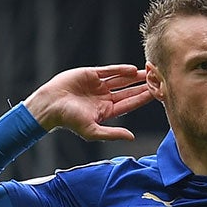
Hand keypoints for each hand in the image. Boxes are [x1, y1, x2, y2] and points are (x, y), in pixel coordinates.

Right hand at [24, 65, 154, 140]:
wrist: (50, 105)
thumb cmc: (69, 120)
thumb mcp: (93, 130)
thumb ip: (113, 134)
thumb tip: (131, 137)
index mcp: (106, 111)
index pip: (129, 104)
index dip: (141, 99)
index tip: (155, 94)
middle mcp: (104, 98)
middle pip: (127, 91)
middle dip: (141, 86)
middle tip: (156, 81)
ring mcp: (97, 85)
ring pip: (120, 79)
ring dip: (133, 77)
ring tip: (147, 72)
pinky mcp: (90, 74)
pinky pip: (108, 71)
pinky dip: (119, 69)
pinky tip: (131, 69)